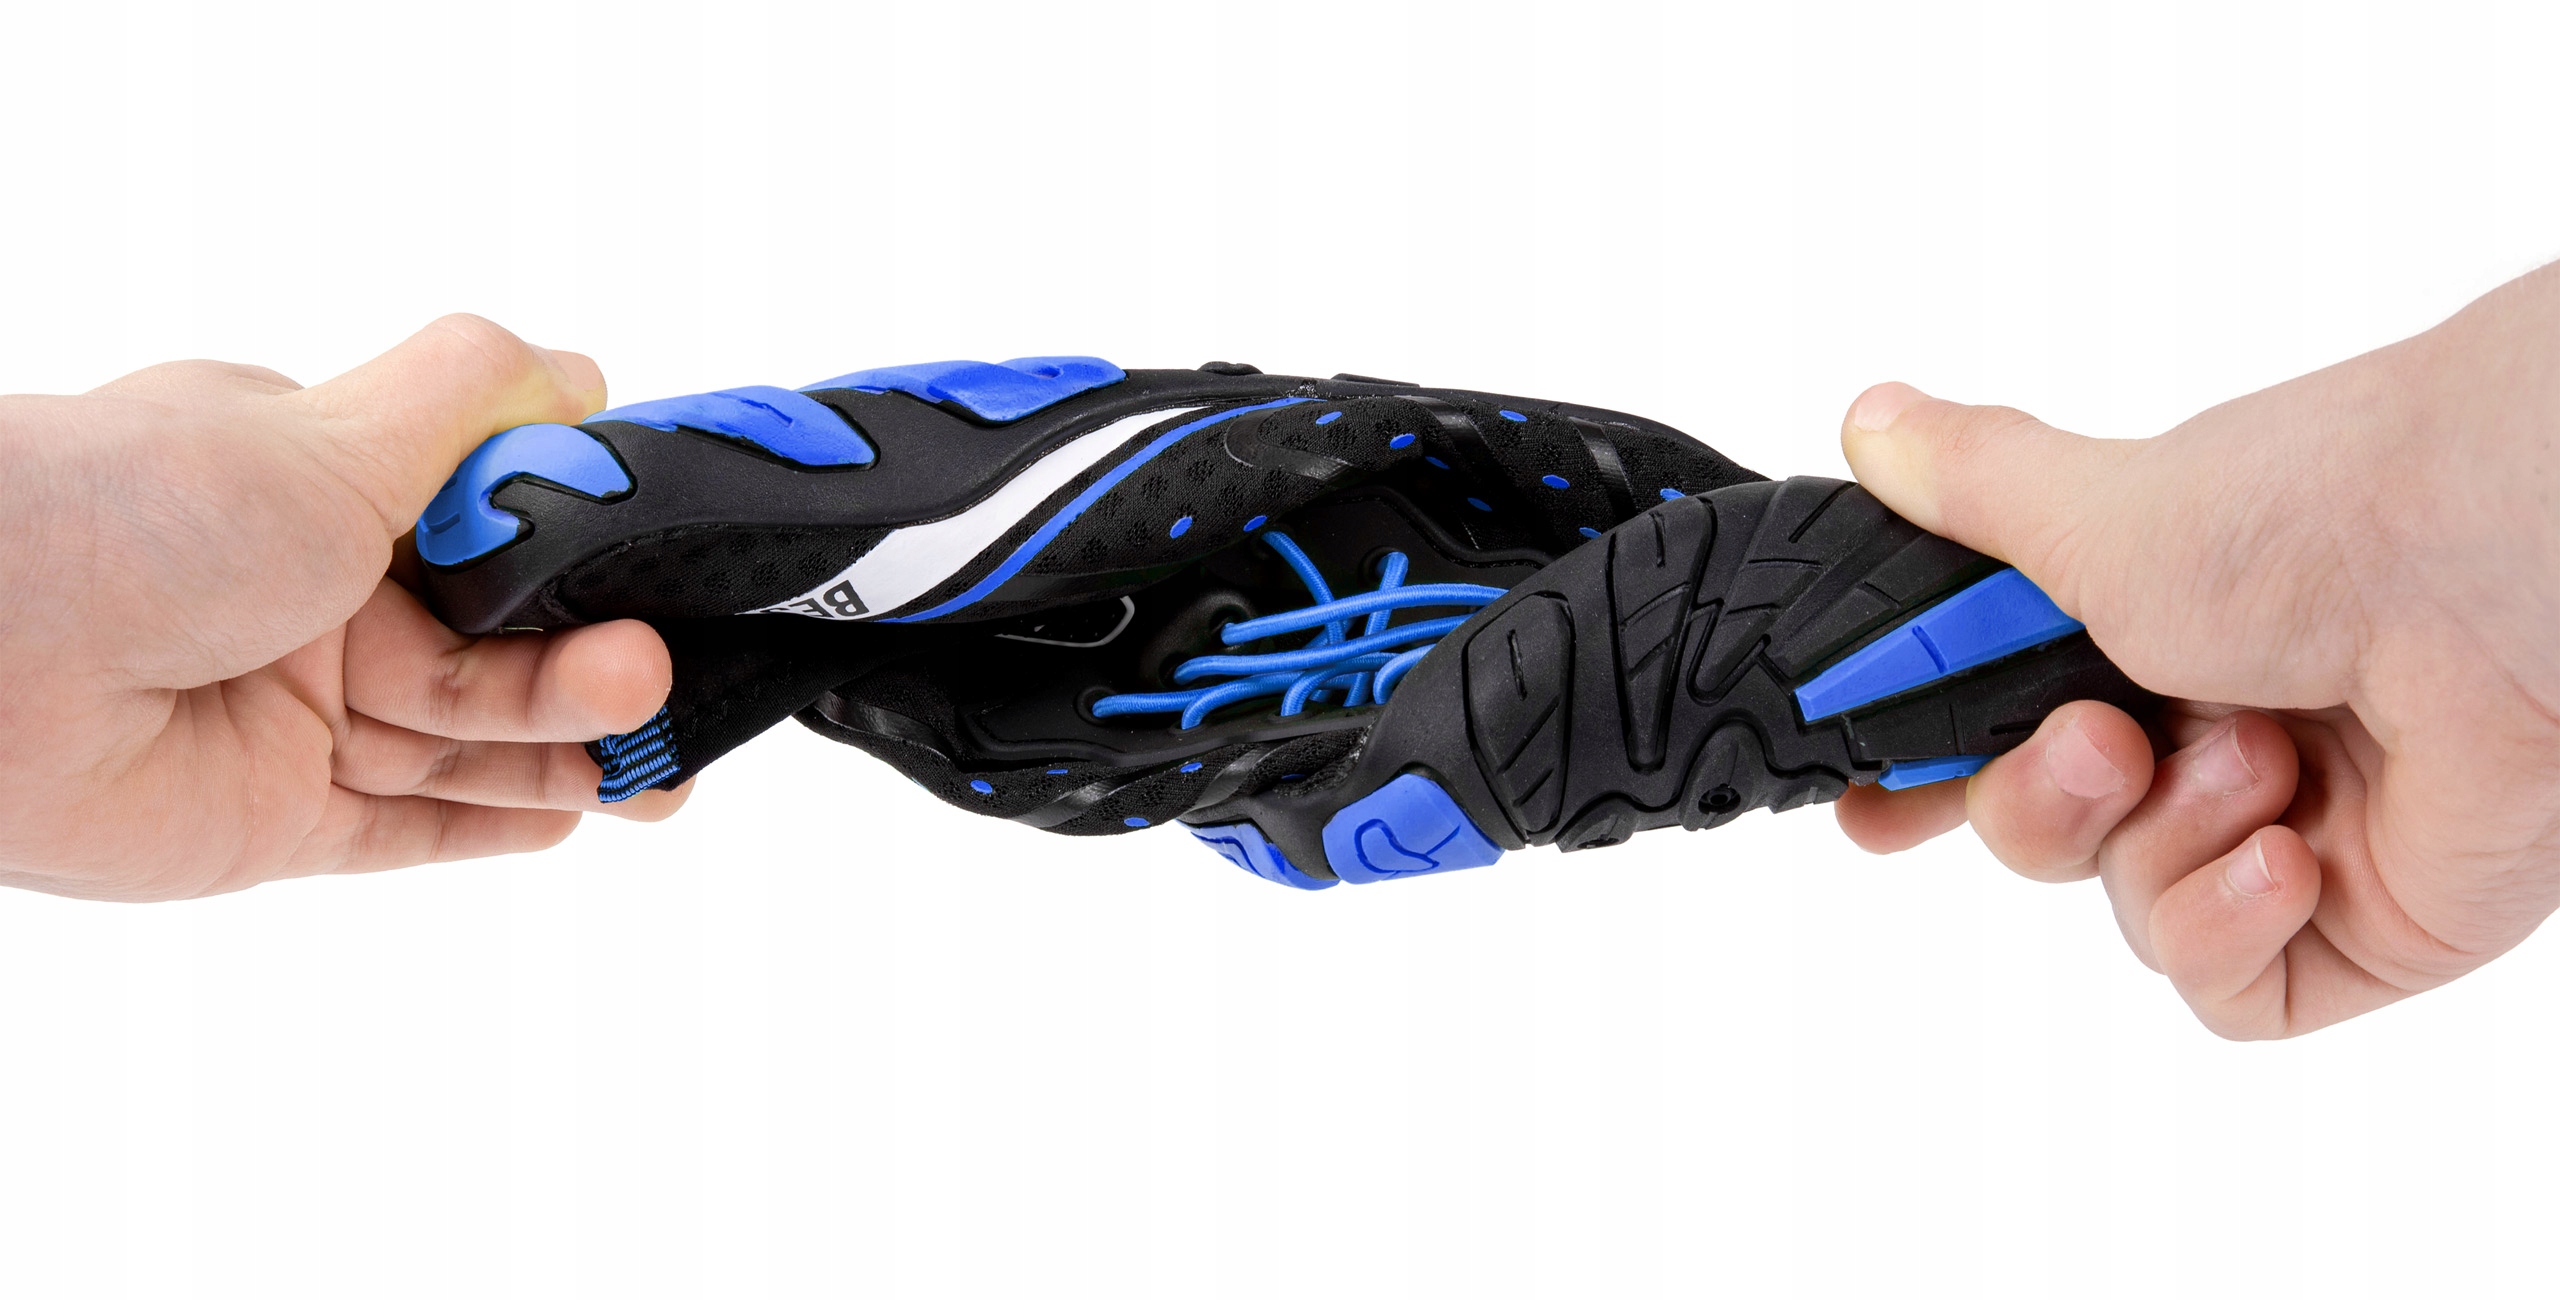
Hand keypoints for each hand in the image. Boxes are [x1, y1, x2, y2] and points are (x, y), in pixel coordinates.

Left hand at [0, 316, 684, 900]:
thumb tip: (585, 374)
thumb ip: (473, 401)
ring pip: (468, 738)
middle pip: (496, 641)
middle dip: (590, 660)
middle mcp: (311, 599)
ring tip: (654, 750)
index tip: (676, 564)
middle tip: (664, 673)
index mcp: (319, 492)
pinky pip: (410, 829)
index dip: (588, 552)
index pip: (493, 524)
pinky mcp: (276, 822)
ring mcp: (297, 715)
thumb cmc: (132, 516)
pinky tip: (582, 811)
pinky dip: (497, 821)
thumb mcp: (331, 431)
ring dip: (570, 742)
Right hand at [1831, 264, 2559, 1037]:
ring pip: (2132, 913)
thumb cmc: (2318, 520)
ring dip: (2169, 841)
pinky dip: (2230, 927)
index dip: (1925, 776)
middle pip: (2044, 834)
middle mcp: (2209, 724)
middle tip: (2105, 742)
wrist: (2496, 586)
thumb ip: (1969, 487)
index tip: (1872, 808)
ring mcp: (2287, 828)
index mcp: (2141, 631)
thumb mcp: (2093, 507)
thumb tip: (1875, 420)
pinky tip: (2288, 854)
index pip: (1994, 728)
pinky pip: (2232, 990)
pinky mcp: (2364, 925)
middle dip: (2044, 799)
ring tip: (2260, 760)